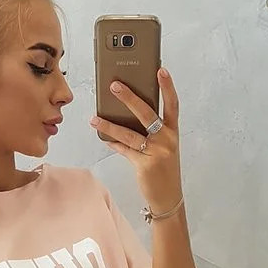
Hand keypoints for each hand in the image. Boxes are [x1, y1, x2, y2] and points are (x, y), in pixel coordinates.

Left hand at [90, 67, 182, 215]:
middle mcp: (167, 140)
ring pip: (129, 133)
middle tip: (114, 85)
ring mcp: (156, 152)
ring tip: (95, 118)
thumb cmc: (165, 170)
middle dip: (129, 97)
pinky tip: (104, 137)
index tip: (160, 70)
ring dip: (109, 125)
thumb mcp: (164, 148)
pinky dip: (113, 143)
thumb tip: (128, 116)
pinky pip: (124, 150)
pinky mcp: (144, 164)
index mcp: (173, 132)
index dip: (167, 87)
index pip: (172, 105)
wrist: (168, 197)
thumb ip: (152, 132)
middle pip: (147, 113)